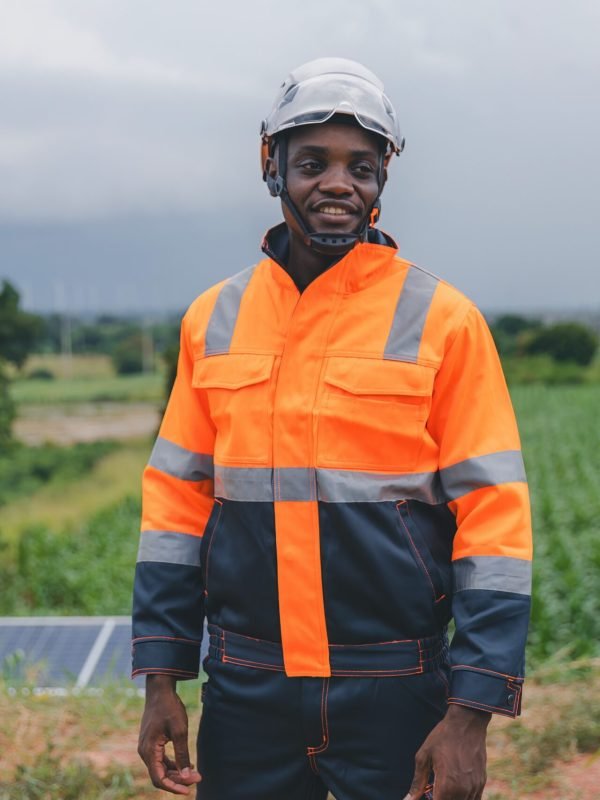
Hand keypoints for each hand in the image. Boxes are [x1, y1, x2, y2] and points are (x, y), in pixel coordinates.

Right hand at [137, 674, 201, 794]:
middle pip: (160, 775)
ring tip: (195, 773)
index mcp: (149, 750)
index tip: (188, 790)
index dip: (173, 787)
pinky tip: (186, 764)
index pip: (159, 778)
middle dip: (178, 779)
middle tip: (198, 778)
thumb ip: (182, 755)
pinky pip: (160, 759)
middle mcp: (144, 751)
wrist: (160, 690)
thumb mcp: (180, 731)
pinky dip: (172, 764)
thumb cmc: (170, 708)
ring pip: (161, 768)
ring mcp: (146, 747)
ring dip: (176, 773)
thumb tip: (187, 776)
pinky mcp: (151, 742)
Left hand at [403, 704, 490, 799]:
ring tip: (443, 787)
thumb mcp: (424, 756)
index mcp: (446, 786)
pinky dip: (464, 798)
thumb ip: (418, 781)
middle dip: (439, 798)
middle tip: (433, 789)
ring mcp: (474, 788)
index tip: (427, 793)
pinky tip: (455, 790)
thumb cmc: (443, 737)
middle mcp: (462, 791)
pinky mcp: (481, 783)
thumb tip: (409, 799)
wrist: (467, 722)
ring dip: (452, 798)